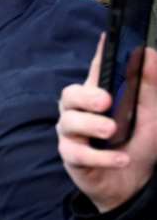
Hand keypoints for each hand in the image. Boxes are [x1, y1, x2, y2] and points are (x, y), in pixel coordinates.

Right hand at [58, 41, 156, 211]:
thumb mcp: (151, 113)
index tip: (108, 36)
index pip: (96, 69)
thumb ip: (150, 85)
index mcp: (99, 95)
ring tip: (112, 130)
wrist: (133, 182)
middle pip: (70, 94)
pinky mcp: (71, 157)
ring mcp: (72, 134)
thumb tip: (148, 54)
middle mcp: (79, 111)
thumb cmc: (138, 142)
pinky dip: (101, 156)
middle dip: (86, 96)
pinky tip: (121, 158)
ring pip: (69, 123)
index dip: (99, 53)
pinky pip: (78, 154)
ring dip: (91, 125)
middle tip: (105, 101)